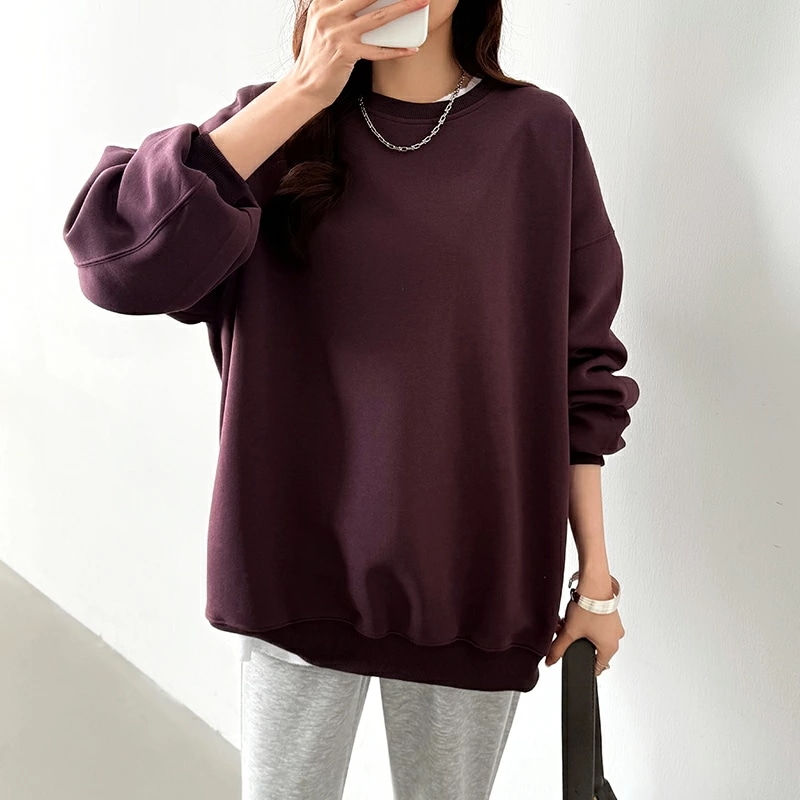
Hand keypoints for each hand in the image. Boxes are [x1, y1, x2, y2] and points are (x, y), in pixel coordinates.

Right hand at [290, 0, 429, 108]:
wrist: (305, 86)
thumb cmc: (319, 55)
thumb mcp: (322, 24)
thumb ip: (339, 9)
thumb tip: (370, 3)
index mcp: (322, 3)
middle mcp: (328, 14)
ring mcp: (337, 34)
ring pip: (378, 17)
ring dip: (404, 8)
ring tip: (422, 3)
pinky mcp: (346, 54)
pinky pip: (377, 50)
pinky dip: (396, 50)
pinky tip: (412, 49)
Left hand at [544, 582, 624, 675]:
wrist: (594, 582)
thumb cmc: (589, 606)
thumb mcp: (570, 631)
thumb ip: (559, 648)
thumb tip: (551, 660)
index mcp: (610, 647)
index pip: (598, 666)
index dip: (584, 665)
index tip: (575, 660)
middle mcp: (615, 637)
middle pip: (592, 648)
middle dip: (575, 642)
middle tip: (564, 633)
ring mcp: (614, 625)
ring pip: (592, 634)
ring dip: (578, 630)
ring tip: (566, 621)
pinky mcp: (610, 614)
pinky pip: (596, 624)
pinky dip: (584, 621)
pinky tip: (574, 614)